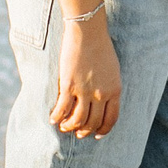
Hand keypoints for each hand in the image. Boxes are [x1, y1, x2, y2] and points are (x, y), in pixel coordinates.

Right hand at [51, 16, 121, 137]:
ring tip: (64, 127)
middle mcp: (101, 94)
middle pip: (93, 122)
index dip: (103, 130)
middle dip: (85, 131)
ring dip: (70, 127)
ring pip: (77, 120)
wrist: (88, 32)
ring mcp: (85, 91)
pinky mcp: (69, 85)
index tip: (96, 135)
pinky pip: (63, 109)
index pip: (111, 119)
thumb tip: (102, 100)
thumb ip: (109, 87)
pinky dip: (57, 117)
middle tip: (78, 133)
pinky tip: (53, 119)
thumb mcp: (113, 70)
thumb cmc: (101, 47)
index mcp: (115, 90)